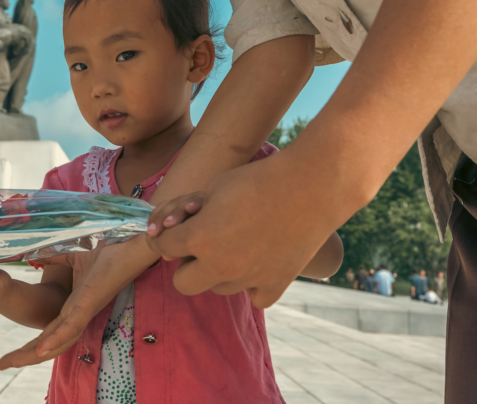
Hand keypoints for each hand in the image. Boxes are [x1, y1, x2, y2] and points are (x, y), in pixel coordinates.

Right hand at [0, 240, 147, 368]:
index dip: (30, 343)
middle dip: (25, 355)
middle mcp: (80, 310)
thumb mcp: (71, 254)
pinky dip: (57, 337)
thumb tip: (32, 254)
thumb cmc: (108, 246)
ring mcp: (86, 308)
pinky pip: (72, 325)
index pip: (49, 329)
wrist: (131, 239)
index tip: (8, 354)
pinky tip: (42, 350)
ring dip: (36, 353)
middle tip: (1, 366)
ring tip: (14, 363)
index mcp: (75, 302)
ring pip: (59, 340)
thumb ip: (53, 257)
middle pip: (50, 341)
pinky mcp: (91, 302)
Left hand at [146, 155, 326, 307]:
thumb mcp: (214, 186)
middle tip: (201, 246)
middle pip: (183, 283)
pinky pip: (254, 297)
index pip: (164, 247)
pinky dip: (252, 284)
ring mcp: (248, 280)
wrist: (312, 185)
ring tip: (237, 245)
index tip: (176, 230)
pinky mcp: (275, 285)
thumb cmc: (258, 178)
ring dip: (219, 272)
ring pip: (219, 288)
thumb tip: (168, 231)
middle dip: (186, 264)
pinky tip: (259, 262)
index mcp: (200, 238)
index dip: (167, 235)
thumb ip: (188, 213)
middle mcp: (220, 266)